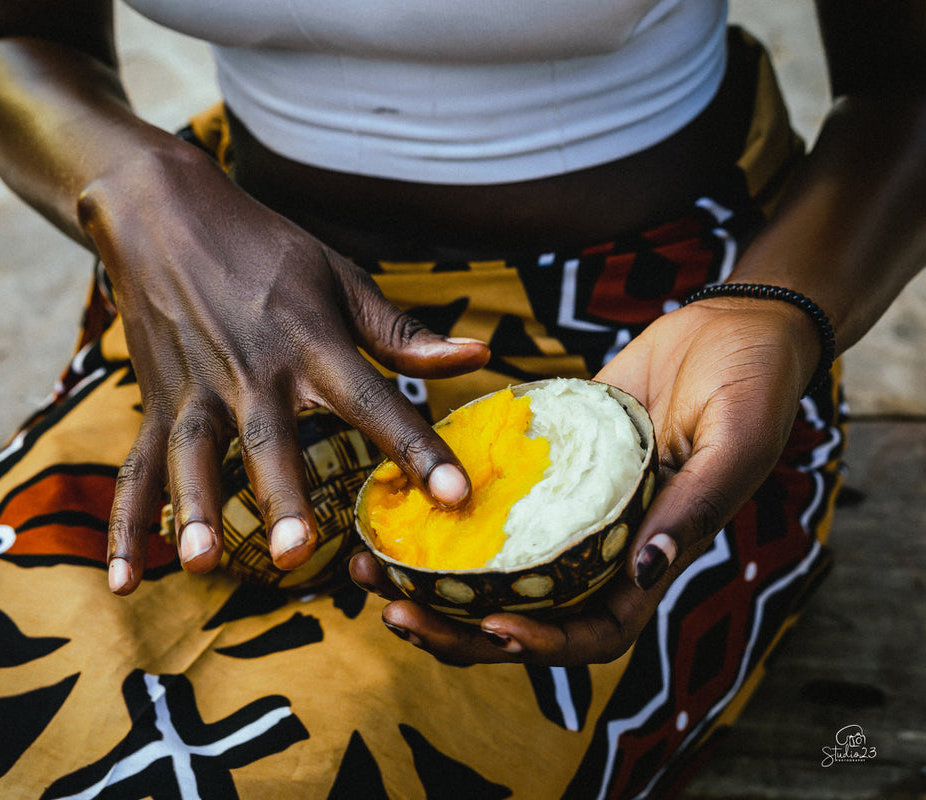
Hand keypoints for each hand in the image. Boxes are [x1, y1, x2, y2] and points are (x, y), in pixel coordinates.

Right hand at [80, 141, 490, 594]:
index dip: (414, 447)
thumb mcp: (340, 277)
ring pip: (191, 455)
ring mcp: (195, 390)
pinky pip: (137, 469)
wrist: (165, 213)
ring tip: (198, 564)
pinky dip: (126, 525)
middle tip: (292, 550)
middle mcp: (252, 371)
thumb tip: (476, 357)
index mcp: (310, 342)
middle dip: (279, 494)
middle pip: (267, 438)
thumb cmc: (264, 249)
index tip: (454, 494)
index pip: (372, 401)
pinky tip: (122, 582)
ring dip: (194, 509)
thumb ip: (401, 331)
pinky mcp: (156, 403)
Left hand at [350, 297, 818, 664]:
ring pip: (491, 567)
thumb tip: (646, 570)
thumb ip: (696, 506)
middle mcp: (601, 545)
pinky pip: (486, 503)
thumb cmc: (755, 383)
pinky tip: (392, 506)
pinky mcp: (540, 466)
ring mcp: (565, 508)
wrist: (729, 326)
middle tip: (397, 612)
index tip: (493, 625)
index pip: (594, 630)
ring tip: (370, 569)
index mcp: (651, 557)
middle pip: (523, 614)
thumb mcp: (738, 441)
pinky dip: (441, 514)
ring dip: (432, 580)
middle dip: (458, 628)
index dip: (545, 644)